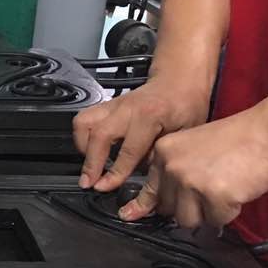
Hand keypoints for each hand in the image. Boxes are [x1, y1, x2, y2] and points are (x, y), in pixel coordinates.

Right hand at [72, 78, 210, 190]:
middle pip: (99, 135)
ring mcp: (114, 104)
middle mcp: (127, 108)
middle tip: (88, 182)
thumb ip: (158, 154)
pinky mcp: (106, 105)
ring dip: (82, 147)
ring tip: (89, 164)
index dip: (115, 173)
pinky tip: (91, 149)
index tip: (104, 187)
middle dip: (90, 163)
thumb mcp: (183, 133)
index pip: (129, 150)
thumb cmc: (185, 106)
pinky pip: (84, 119)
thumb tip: (137, 175)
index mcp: (151, 115)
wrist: (179, 81)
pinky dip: (82, 137)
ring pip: (84, 123)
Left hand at [119, 107, 267, 227]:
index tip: (129, 215)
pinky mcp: (214, 196)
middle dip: (189, 207)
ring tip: (224, 189)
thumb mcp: (193, 147)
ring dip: (207, 213)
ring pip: (188, 221)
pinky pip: (217, 221)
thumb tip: (157, 205)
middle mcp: (172, 168)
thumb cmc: (238, 139)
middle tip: (211, 190)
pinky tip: (237, 191)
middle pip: (169, 210)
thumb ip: (174, 172)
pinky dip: (229, 212)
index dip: (142, 206)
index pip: (149, 190)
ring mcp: (192, 182)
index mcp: (164, 153)